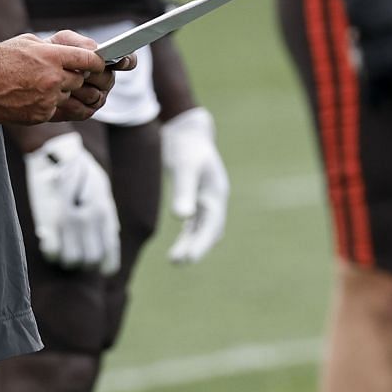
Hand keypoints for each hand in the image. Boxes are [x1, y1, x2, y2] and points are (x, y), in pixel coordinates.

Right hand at [0, 33, 106, 125]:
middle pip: (83, 81)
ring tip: (48, 86)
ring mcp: (48, 99)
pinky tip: (36, 97)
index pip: (91, 60)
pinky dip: (52, 104)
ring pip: (71, 97)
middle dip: (79, 78)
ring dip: (65, 92)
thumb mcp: (28, 42)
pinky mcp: (42, 115)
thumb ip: (57, 46)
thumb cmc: (0, 60)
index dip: (98, 63)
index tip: (100, 64)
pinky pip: (58, 110)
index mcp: (52, 56)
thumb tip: (82, 51)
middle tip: (71, 75)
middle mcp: (53, 78)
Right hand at [23, 131, 120, 273]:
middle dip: (83, 263)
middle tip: (76, 253)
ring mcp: (69, 220)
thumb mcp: (101, 189)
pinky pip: (52, 252)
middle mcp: (90, 219)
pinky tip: (48, 242)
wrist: (56, 151)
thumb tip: (109, 235)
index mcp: (105, 212)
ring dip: (65, 259)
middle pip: (90, 261)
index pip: (110, 252)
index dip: (104, 265)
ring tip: (61, 248)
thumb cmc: (79, 169)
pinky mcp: (49, 219)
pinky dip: (50, 252)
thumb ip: (105, 215)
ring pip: (71, 260)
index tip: (98, 267)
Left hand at [47, 30, 127, 120]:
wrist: (31, 72)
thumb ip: (80, 44)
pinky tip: (60, 98)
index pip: (126, 61)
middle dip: (93, 75)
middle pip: (108, 79)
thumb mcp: (62, 42)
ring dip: (79, 90)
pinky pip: (84, 110)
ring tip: (64, 84)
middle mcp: (103, 80)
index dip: (127, 60)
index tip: (122, 60)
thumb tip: (96, 51)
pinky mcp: (84, 112)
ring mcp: (95, 97)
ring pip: (96, 96)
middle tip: (80, 72)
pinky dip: (71, 104)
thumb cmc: (50, 53)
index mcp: (103, 61)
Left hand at [160, 107, 228, 263]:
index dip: (201, 242)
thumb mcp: (185, 167)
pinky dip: (189, 233)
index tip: (189, 258)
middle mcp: (215, 198)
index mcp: (216, 193)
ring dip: (191, 243)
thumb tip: (182, 218)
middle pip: (209, 229)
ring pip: (202, 228)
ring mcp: (207, 198)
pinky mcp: (196, 196)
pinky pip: (196, 222)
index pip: (211, 224)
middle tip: (179, 262)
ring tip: (175, 260)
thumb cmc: (186, 146)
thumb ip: (184, 191)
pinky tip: (181, 244)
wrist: (186, 130)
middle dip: (196, 247)